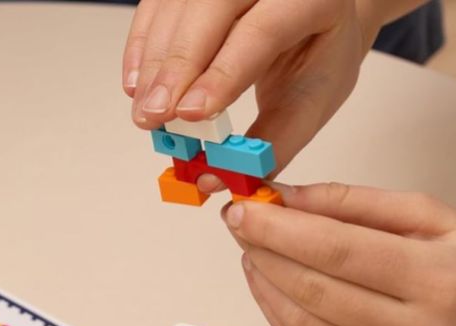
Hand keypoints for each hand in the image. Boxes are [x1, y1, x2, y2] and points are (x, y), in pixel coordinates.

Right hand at [123, 0, 381, 176]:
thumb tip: (215, 178)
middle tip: (154, 117)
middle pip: (208, 9)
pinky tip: (136, 84)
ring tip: (145, 112)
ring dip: (152, 63)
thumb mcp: (312, 100)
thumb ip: (271, 143)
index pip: (261, 30)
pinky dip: (140, 47)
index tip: (190, 114)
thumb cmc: (320, 52)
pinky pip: (154, 5)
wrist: (318, 11)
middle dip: (174, 68)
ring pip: (175, 6)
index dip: (222, 73)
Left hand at [223, 183, 455, 325]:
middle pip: (313, 289)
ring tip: (251, 252)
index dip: (279, 229)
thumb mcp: (436, 218)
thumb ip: (358, 204)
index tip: (243, 208)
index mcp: (438, 280)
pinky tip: (272, 287)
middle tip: (238, 223)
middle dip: (262, 251)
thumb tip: (290, 198)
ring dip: (264, 284)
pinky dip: (281, 316)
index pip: (337, 251)